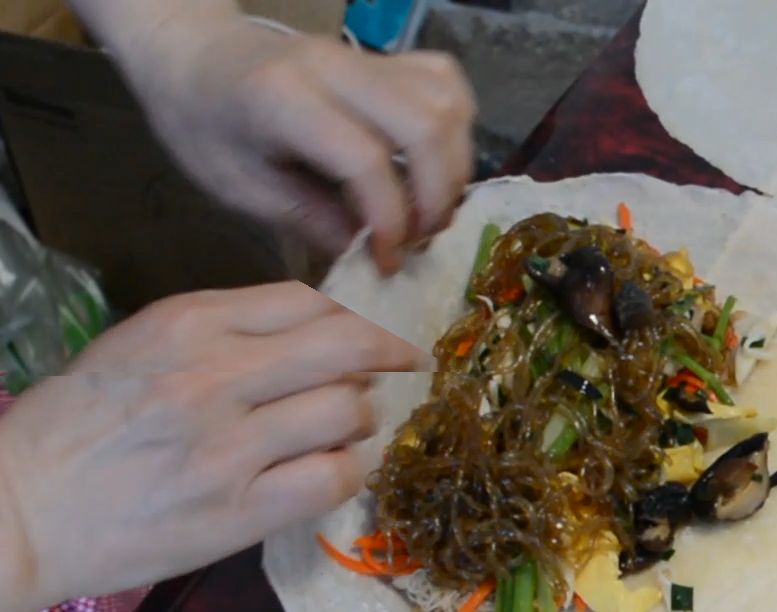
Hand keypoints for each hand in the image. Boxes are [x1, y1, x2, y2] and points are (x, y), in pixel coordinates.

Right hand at [0, 282, 424, 611]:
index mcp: (184, 325)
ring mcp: (230, 448)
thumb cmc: (70, 429)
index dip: (354, 318)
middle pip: (343, 348)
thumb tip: (310, 333)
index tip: (374, 335)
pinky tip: (335, 469)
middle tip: (404, 367)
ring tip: (343, 429)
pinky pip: (333, 478)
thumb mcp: (132, 349)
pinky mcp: (238, 512)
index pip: (305, 303)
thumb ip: (216, 334)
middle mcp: (213, 377)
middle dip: (386, 355)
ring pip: (347, 412)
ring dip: (361, 418)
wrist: (16, 511)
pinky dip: (349, 469)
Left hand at [120, 11, 476, 272]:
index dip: (389, 221)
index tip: (386, 263)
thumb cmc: (204, 125)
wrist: (192, 55)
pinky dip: (454, 129)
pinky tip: (434, 164)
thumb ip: (312, 220)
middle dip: (436, 197)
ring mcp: (366, 56)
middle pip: (424, 126)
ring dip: (453, 166)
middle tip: (418, 239)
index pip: (365, 160)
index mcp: (283, 99)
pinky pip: (444, 83)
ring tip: (428, 208)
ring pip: (446, 103)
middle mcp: (334, 68)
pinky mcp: (386, 57)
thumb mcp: (240, 187)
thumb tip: (373, 256)